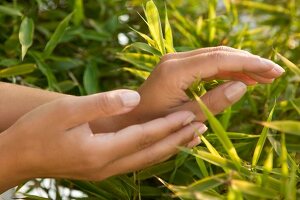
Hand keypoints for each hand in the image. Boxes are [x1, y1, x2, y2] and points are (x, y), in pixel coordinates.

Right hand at [0, 90, 206, 191]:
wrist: (19, 155)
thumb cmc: (39, 130)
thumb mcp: (66, 111)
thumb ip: (102, 103)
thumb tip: (133, 98)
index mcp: (100, 151)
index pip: (144, 137)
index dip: (169, 126)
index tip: (192, 115)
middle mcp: (108, 166)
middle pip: (152, 153)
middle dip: (178, 139)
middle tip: (202, 127)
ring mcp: (106, 170)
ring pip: (147, 159)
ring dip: (170, 147)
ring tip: (191, 136)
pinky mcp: (102, 168)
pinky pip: (137, 160)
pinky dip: (155, 151)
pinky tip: (163, 144)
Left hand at [105, 46, 283, 129]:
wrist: (129, 121)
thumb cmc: (153, 124)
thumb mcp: (186, 118)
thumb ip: (214, 102)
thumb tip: (242, 86)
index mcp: (175, 71)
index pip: (220, 60)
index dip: (248, 64)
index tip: (272, 70)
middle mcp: (174, 60)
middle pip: (219, 54)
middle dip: (248, 62)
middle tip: (273, 74)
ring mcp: (174, 61)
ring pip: (214, 58)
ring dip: (239, 66)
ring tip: (263, 78)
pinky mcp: (176, 67)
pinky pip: (206, 65)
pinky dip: (225, 71)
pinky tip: (241, 79)